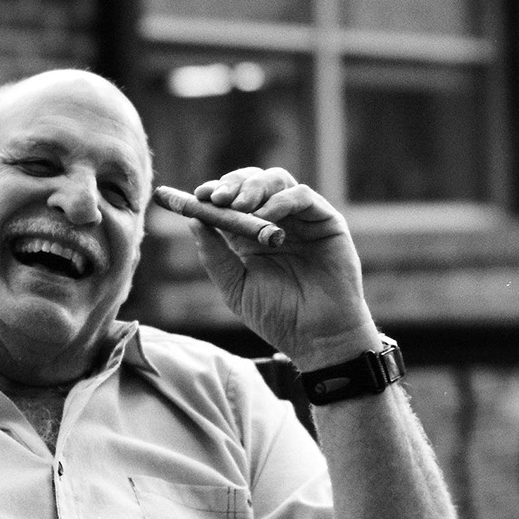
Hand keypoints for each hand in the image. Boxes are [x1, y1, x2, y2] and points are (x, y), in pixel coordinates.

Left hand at [185, 167, 380, 367]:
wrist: (317, 338)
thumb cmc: (277, 317)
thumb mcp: (236, 288)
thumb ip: (215, 256)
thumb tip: (193, 220)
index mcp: (249, 236)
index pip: (229, 202)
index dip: (214, 193)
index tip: (198, 196)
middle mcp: (275, 222)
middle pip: (252, 183)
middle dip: (232, 184)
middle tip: (218, 197)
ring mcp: (301, 220)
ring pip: (277, 180)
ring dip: (254, 187)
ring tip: (240, 206)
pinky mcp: (326, 222)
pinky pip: (303, 197)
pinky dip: (281, 200)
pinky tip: (267, 215)